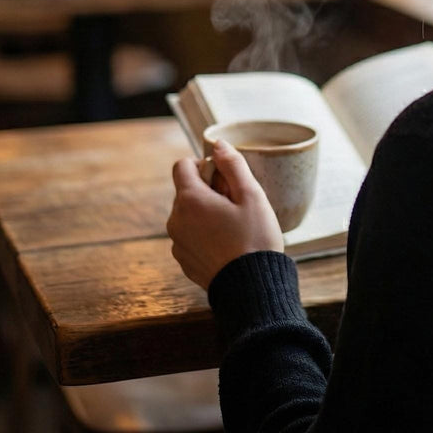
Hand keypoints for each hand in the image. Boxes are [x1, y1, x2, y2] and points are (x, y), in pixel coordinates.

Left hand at [167, 140, 284, 290]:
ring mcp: (178, 243)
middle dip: (209, 190)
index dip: (204, 165)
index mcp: (190, 200)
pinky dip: (205, 234)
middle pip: (186, 190)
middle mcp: (176, 220)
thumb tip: (218, 144)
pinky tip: (228, 245)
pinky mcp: (184, 261)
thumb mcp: (252, 195)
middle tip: (237, 205)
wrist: (252, 289)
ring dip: (206, 213)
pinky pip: (190, 236)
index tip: (225, 179)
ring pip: (188, 214)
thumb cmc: (255, 239)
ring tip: (234, 227)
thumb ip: (233, 164)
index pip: (182, 165)